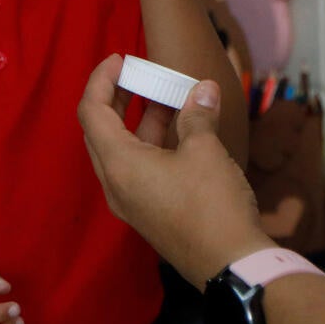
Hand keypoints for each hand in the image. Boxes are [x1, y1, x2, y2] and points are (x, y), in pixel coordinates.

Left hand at [78, 54, 273, 285]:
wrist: (231, 265)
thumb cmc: (212, 205)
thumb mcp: (205, 151)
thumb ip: (197, 116)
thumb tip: (202, 90)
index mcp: (119, 165)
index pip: (92, 112)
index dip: (101, 80)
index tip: (121, 58)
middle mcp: (116, 184)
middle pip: (102, 131)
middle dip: (119, 98)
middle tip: (141, 74)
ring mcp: (132, 202)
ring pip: (123, 151)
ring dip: (141, 120)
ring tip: (170, 96)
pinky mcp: (150, 212)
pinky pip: (139, 168)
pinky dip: (153, 143)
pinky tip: (181, 130)